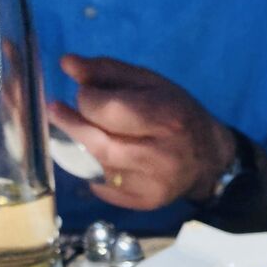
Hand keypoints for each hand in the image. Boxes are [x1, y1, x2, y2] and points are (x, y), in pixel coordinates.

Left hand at [47, 55, 235, 209]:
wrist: (208, 160)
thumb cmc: (177, 114)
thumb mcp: (150, 83)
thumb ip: (107, 72)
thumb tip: (66, 64)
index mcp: (167, 118)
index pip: (108, 110)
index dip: (86, 99)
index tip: (84, 93)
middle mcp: (161, 156)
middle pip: (98, 144)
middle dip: (72, 125)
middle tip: (57, 112)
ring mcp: (153, 184)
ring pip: (97, 166)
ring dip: (82, 147)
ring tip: (84, 132)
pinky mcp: (146, 202)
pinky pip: (103, 187)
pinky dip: (93, 171)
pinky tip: (103, 159)